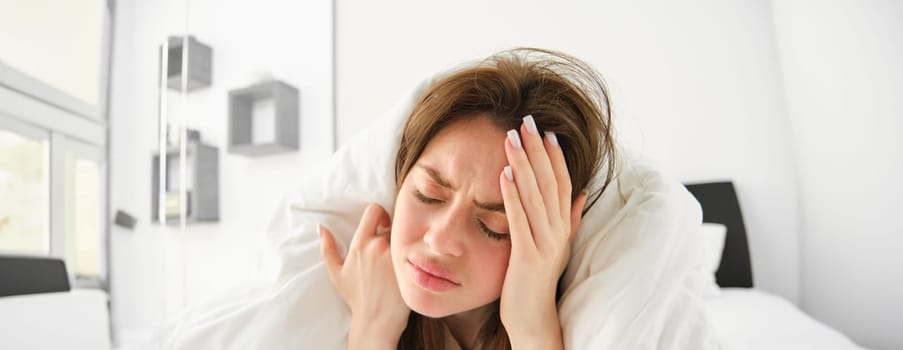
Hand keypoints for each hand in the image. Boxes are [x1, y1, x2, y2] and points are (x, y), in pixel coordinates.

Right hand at [320, 204, 409, 347]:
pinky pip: (414, 249)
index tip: (382, 223)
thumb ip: (327, 248)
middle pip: (393, 222)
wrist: (377, 318)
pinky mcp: (410, 265)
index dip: (379, 213)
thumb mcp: (336, 272)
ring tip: (401, 255)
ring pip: (404, 236)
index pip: (374, 210)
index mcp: (361, 243)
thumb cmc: (356, 296)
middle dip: (393, 229)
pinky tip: (410, 264)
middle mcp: (379, 246)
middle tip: (392, 242)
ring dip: (403, 241)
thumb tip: (321, 228)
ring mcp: (396, 255)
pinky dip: (413, 253)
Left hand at [498, 116, 587, 346]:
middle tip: (526, 120)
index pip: (562, 182)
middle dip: (537, 149)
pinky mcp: (528, 256)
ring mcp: (545, 242)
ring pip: (536, 195)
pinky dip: (513, 194)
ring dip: (524, 163)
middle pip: (550, 181)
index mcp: (563, 226)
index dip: (554, 156)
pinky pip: (520, 218)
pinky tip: (505, 173)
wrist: (533, 318)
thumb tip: (582, 192)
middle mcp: (558, 231)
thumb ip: (568, 218)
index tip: (545, 130)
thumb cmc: (537, 282)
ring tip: (511, 137)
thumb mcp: (556, 246)